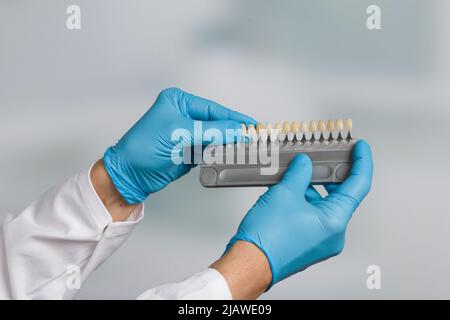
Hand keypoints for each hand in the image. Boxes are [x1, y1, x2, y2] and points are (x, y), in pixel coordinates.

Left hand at [103, 88, 254, 203]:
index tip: (251, 125)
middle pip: (218, 121)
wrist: (130, 175)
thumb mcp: (178, 133)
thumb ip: (210, 130)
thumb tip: (236, 129)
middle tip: (254, 137)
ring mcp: (189, 134)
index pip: (213, 109)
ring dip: (230, 142)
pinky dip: (222, 153)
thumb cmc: (143, 148)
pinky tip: (233, 154)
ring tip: (247, 146)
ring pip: (217, 136)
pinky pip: (212, 150)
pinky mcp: (191, 151)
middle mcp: (185, 115)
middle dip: (235, 130)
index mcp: (179, 102)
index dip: (234, 117)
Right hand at [226, 140, 372, 287]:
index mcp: (335, 221)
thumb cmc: (266, 238)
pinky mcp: (308, 244)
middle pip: (340, 196)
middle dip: (329, 175)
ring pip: (324, 206)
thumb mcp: (285, 193)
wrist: (249, 263)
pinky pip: (313, 217)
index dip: (361, 162)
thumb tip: (304, 164)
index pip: (358, 185)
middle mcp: (333, 235)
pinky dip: (305, 202)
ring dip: (312, 189)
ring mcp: (321, 241)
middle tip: (325, 157)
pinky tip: (289, 191)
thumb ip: (300, 173)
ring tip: (295, 175)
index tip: (360, 149)